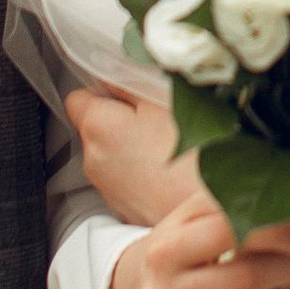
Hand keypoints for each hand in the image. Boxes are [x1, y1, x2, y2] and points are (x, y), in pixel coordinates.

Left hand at [67, 85, 205, 227]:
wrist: (211, 216)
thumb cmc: (191, 156)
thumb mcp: (164, 99)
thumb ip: (130, 81)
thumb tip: (113, 72)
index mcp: (97, 127)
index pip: (77, 97)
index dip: (102, 90)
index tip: (127, 91)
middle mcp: (93, 160)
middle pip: (96, 127)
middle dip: (122, 120)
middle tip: (158, 118)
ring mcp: (108, 188)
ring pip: (113, 154)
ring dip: (134, 147)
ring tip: (170, 147)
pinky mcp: (125, 209)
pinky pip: (127, 179)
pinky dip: (143, 172)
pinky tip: (171, 171)